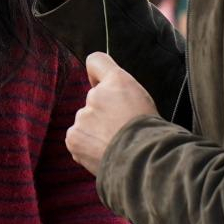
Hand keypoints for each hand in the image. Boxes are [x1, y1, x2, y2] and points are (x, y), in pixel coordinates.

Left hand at [66, 53, 156, 176]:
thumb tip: (106, 90)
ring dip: (96, 130)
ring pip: (86, 120)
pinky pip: (78, 137)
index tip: (100, 84)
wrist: (145, 163)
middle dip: (103, 112)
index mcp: (118, 81)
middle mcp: (96, 94)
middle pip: (94, 99)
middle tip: (120, 128)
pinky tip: (104, 152)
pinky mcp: (74, 136)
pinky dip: (88, 146)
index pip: (96, 61)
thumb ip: (120, 91)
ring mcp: (83, 116)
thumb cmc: (150, 133)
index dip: (97, 73)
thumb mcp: (143, 100)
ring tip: (115, 143)